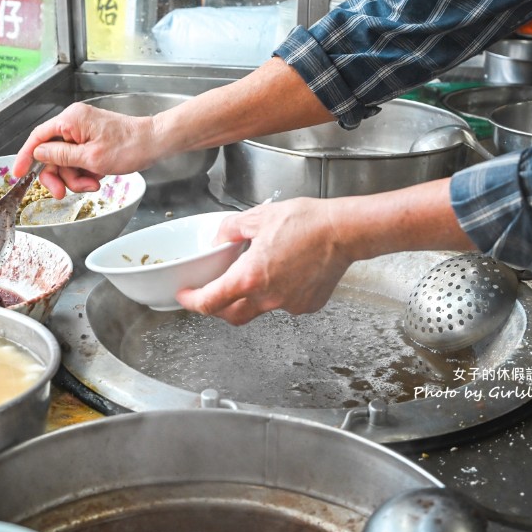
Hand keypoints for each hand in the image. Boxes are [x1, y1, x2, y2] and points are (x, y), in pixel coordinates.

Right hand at [13, 103, 159, 197]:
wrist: (154, 143)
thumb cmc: (129, 147)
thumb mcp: (91, 157)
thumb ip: (61, 156)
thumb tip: (39, 154)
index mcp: (71, 120)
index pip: (38, 137)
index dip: (26, 156)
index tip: (17, 173)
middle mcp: (74, 123)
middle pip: (51, 154)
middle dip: (59, 176)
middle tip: (64, 193)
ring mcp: (83, 133)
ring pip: (66, 162)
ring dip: (76, 178)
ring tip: (93, 183)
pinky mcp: (91, 142)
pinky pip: (78, 162)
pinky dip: (85, 174)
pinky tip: (98, 177)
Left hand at [176, 179, 477, 324]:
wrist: (345, 231)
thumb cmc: (308, 222)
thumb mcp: (258, 216)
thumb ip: (230, 230)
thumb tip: (219, 240)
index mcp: (250, 277)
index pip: (209, 302)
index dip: (191, 301)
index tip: (185, 295)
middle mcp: (267, 297)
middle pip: (230, 315)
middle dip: (217, 306)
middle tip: (213, 291)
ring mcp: (288, 305)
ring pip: (258, 310)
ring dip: (249, 298)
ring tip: (256, 273)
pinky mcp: (306, 306)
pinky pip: (283, 305)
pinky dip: (277, 293)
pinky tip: (284, 273)